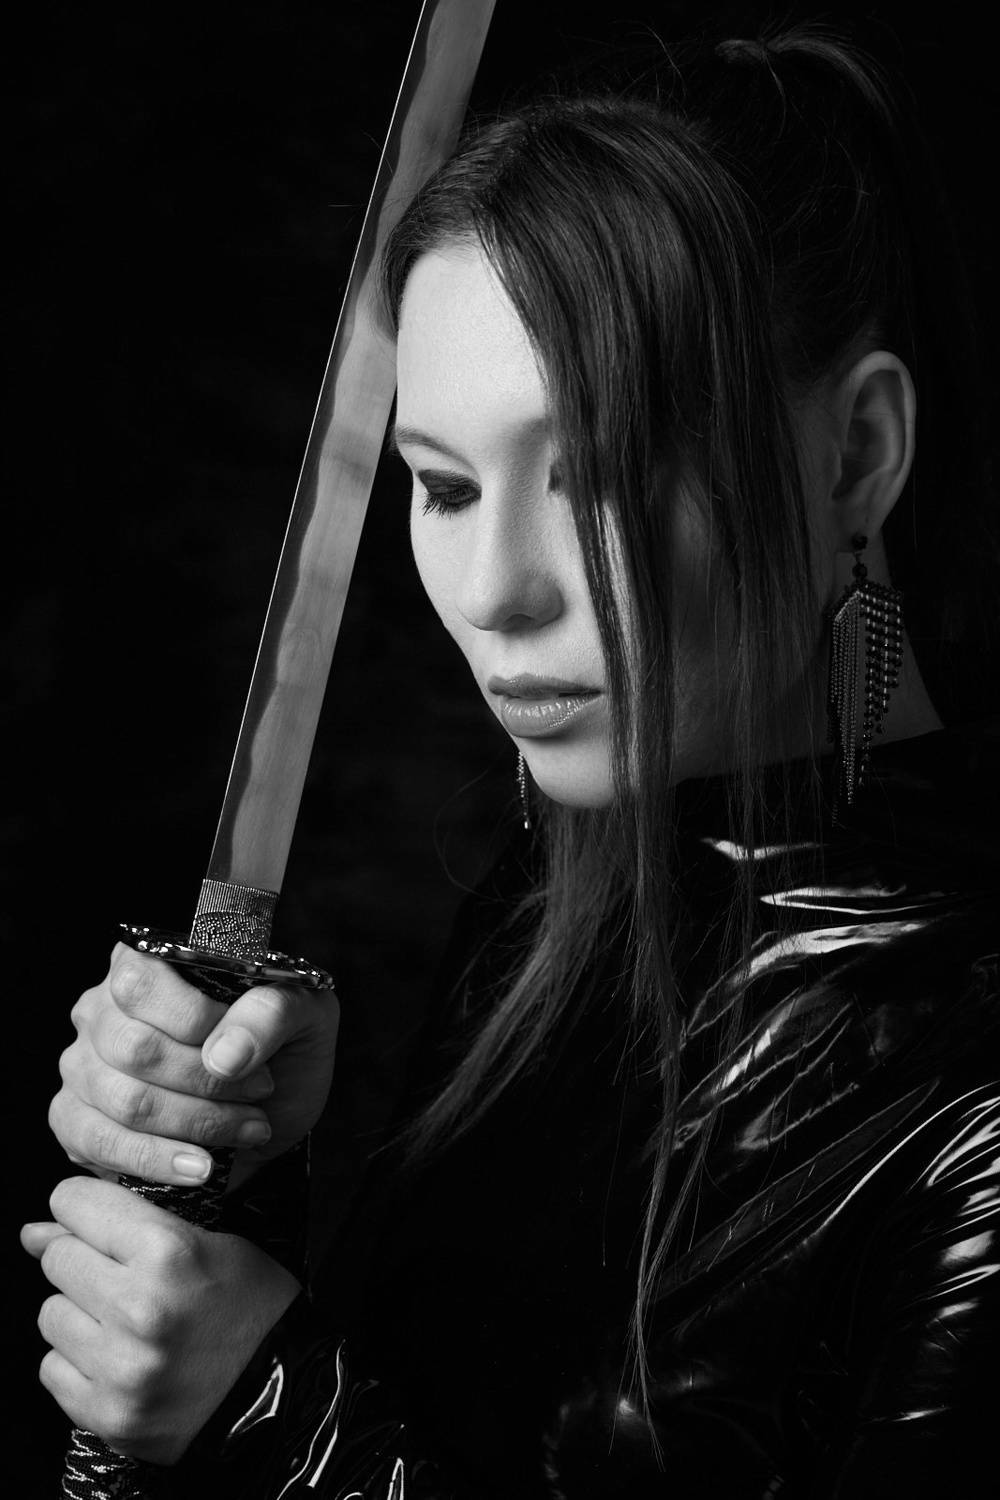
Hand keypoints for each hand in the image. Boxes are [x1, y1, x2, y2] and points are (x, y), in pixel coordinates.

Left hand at [21, 1176, 300, 1463]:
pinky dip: (78, 1360)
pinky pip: (52, 1368)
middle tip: (121, 1274)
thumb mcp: (207, 1241)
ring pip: (50, 1313)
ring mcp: (120, 1367)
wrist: (281, 1390)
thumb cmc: (250, 1304)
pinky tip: (118, 1357)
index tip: (97, 1217)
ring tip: (124, 1319)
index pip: (74, 1201)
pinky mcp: (108, 1413)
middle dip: (82, 1257)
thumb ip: (120, 1226)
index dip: (85, 1205)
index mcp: (169, 1251)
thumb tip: (32, 1233)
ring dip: (79, 1311)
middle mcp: (139, 1307)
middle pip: (57, 1257)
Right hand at [50, 944, 339, 1185]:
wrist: (270, 1109)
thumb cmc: (281, 1047)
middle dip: (208, 1083)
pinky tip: (202, 1167)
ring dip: (197, 1125)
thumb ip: (271, 1013)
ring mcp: (81, 1066)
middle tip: (261, 1094)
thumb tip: (223, 1054)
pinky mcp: (74, 1120)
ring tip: (249, 1129)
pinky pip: (99, 1144)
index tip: (253, 1056)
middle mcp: (101, 1009)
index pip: (142, 984)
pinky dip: (158, 1161)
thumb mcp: (302, 1015)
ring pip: (125, 1102)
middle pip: (136, 1049)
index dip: (197, 1022)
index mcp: (145, 962)